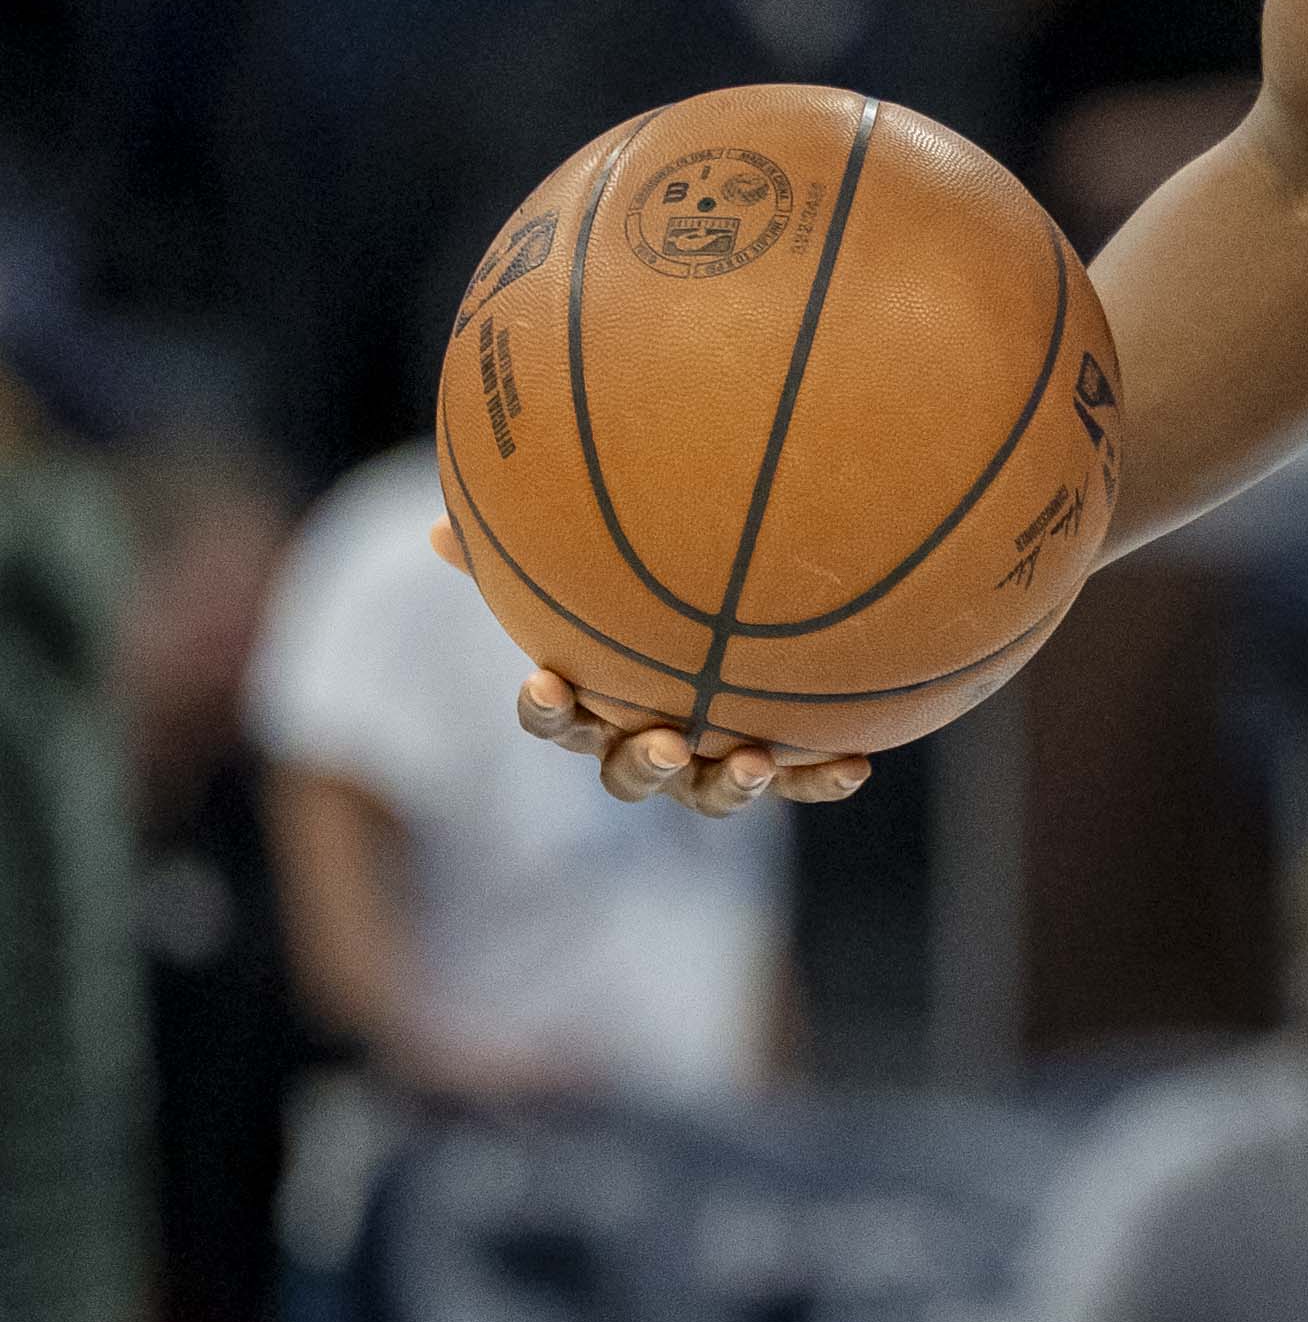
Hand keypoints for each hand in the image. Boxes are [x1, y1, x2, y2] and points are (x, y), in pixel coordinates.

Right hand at [437, 520, 870, 814]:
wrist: (740, 631)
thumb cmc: (639, 603)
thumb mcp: (585, 577)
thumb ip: (519, 558)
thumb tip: (437, 527)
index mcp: (597, 704)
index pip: (554, 717)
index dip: (547, 708)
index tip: (545, 680)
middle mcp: (649, 741)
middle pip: (630, 773)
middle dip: (644, 762)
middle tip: (668, 742)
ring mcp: (713, 761)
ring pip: (711, 794)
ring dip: (730, 785)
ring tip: (755, 760)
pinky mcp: (779, 763)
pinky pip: (799, 782)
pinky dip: (820, 779)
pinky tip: (856, 763)